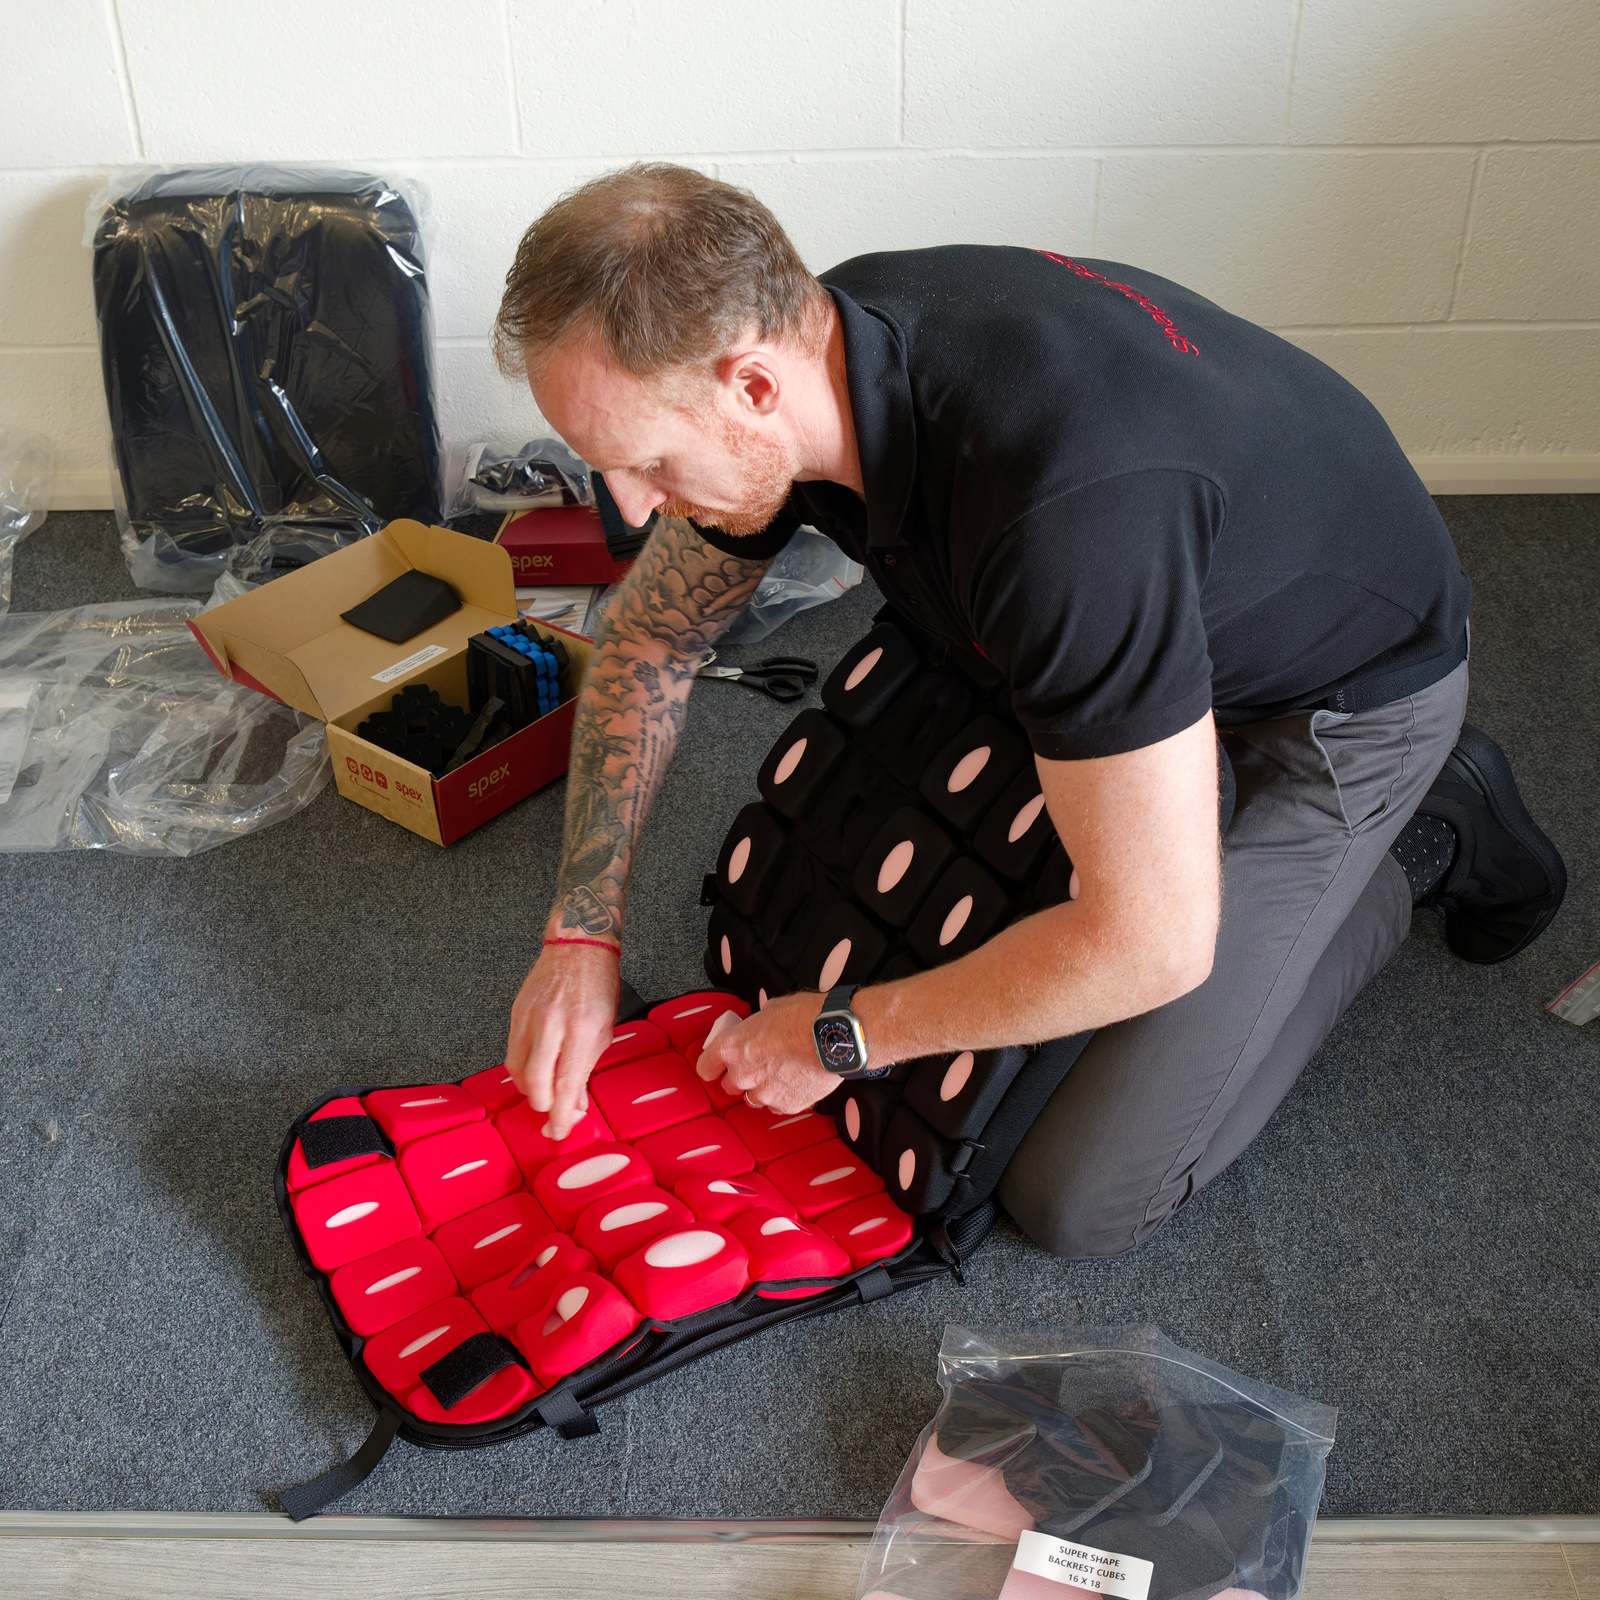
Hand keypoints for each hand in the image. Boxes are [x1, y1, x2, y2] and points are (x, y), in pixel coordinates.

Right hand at [504, 943, 619, 1140]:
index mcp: (581, 1027)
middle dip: (543, 1105)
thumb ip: (587, 1068)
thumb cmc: (597, 986)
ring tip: (545, 1090)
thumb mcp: (604, 1029)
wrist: (578, 947)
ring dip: (531, 1090)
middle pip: (535, 1082)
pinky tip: (535, 1072)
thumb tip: (575, 1103)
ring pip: (517, 1071)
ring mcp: (529, 1017)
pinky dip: (521, 1070)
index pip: (566, 1083)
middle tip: (553, 1112)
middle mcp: (552, 1023)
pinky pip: (512, 1053)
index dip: (561, 1114)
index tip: (558, 1131)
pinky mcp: (515, 1012)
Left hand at [694, 992, 837, 1112]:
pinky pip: (777, 1106)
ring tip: (782, 1073)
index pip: (706, 1067)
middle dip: (740, 1077)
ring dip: (762, 1088)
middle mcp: (743, 1074)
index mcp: (733, 1047)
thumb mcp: (772, 1009)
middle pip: (728, 1086)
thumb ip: (757, 1025)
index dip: (713, 1065)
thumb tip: (760, 1027)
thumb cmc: (806, 1017)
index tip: (718, 1065)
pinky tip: (796, 1081)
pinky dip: (784, 1097)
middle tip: (758, 1065)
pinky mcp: (786, 1106)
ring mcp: (764, 1094)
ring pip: (753, 1098)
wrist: (836, 1037)